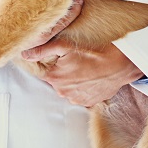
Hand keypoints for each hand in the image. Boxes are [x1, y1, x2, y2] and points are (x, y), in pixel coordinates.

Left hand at [21, 40, 144, 106]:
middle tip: (77, 59)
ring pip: (70, 87)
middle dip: (64, 71)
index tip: (63, 57)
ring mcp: (77, 99)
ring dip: (75, 79)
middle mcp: (63, 92)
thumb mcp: (66, 44)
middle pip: (57, 80)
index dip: (53, 63)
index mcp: (55, 78)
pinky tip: (92, 76)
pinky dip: (85, 86)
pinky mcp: (90, 102)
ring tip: (86, 67)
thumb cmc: (95, 51)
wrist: (122, 63)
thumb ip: (43, 49)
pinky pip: (81, 93)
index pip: (45, 72)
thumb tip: (25, 53)